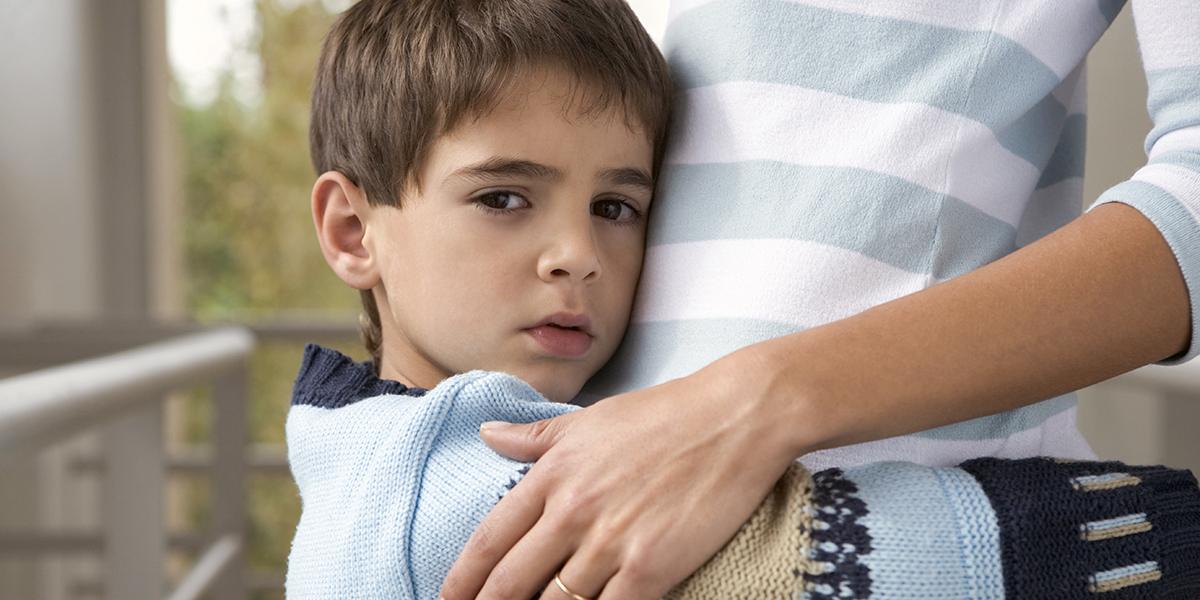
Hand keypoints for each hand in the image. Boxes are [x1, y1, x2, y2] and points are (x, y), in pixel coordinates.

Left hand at [439, 351, 803, 599]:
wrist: (735, 417)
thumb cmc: (666, 414)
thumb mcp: (590, 419)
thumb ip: (535, 437)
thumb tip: (486, 434)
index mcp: (552, 474)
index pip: (489, 540)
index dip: (462, 579)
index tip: (448, 599)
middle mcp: (571, 511)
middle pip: (509, 582)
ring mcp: (609, 542)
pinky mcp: (650, 568)